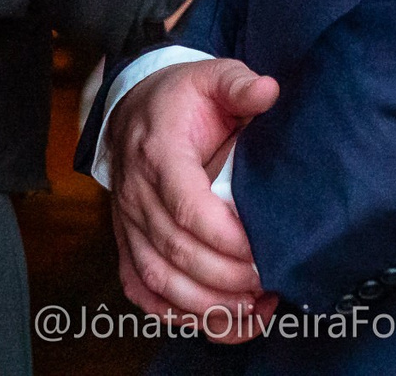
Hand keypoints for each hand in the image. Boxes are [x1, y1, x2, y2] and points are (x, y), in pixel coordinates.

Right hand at [107, 59, 278, 338]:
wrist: (134, 107)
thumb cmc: (182, 98)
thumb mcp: (212, 77)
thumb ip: (239, 83)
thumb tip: (268, 90)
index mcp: (159, 153)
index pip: (186, 206)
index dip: (224, 236)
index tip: (261, 249)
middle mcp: (136, 193)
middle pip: (175, 250)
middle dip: (225, 276)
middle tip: (268, 281)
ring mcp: (127, 223)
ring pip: (157, 279)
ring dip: (205, 303)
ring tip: (251, 308)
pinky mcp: (127, 244)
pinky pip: (143, 290)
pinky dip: (178, 314)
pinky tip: (218, 320)